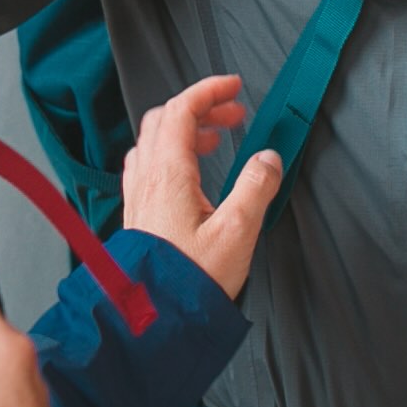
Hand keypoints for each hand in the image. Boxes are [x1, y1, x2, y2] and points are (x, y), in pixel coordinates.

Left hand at [123, 74, 283, 301]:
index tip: (234, 86)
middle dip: (200, 108)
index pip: (180, 110)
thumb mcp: (237, 231)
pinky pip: (148, 167)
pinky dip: (172, 155)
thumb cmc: (191, 280)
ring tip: (217, 142)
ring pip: (153, 143)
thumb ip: (255, 187)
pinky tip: (192, 175)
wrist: (154, 320)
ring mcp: (138, 197)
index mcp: (168, 174)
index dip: (208, 90)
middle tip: (233, 115)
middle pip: (164, 120)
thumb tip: (267, 158)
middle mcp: (147, 180)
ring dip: (185, 131)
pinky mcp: (138, 215)